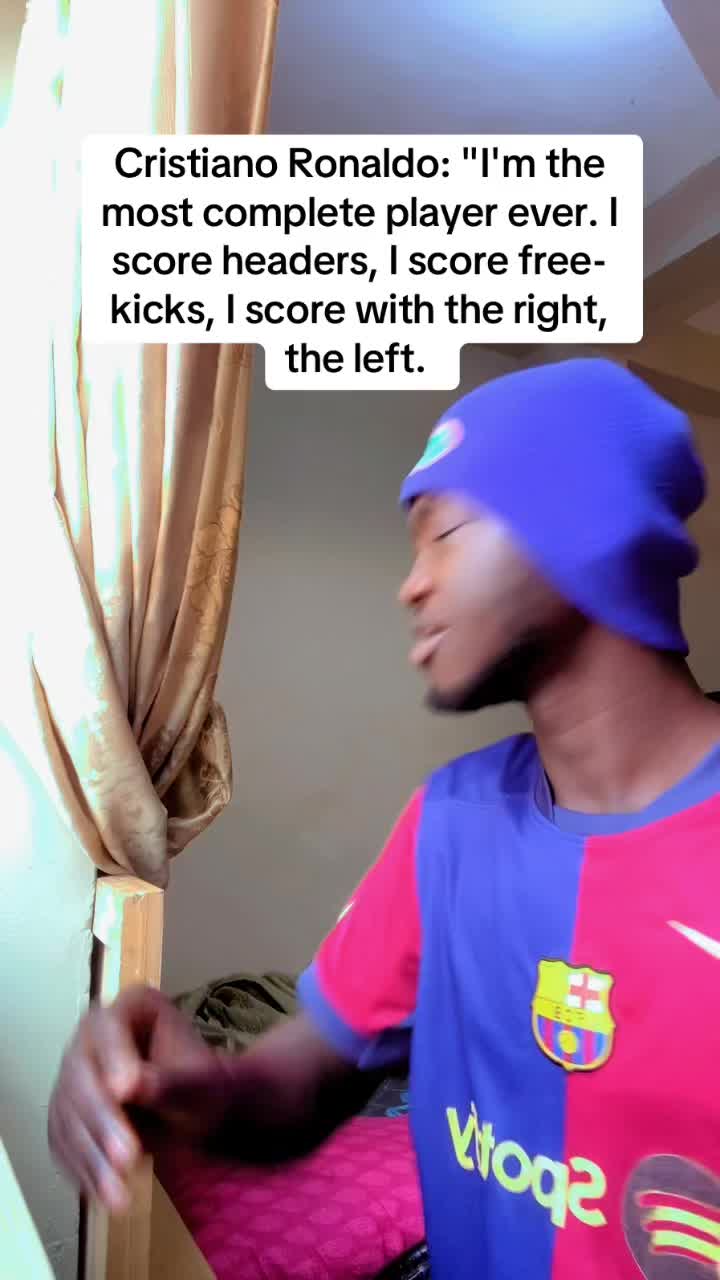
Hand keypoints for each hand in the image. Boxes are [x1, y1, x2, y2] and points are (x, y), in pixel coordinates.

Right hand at [48, 985, 228, 1211]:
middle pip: (81, 1074)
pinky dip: (82, 1169)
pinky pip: (64, 1141)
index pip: (110, 1027)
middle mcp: (93, 1035)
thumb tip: (135, 1085)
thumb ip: (172, 1082)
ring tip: (118, 1194)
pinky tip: (103, 1192)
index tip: (125, 1089)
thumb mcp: (202, 1084)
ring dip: (91, 1157)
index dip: (113, 1058)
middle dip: (102, 1120)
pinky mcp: (68, 1112)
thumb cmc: (206, 1089)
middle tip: (126, 1157)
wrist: (199, 1114)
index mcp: (131, 1007)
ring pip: (68, 1114)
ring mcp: (75, 1073)